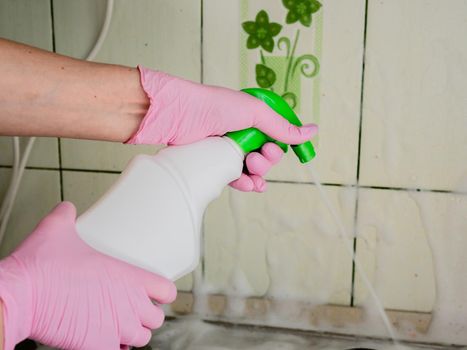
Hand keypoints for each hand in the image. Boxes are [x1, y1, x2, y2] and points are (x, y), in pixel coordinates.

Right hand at [0, 202, 175, 349]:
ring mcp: (116, 328)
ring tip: (119, 325)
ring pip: (142, 338)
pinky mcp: (98, 345)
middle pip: (156, 318)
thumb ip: (66, 216)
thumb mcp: (58, 229)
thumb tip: (66, 209)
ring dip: (132, 333)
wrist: (22, 294)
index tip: (155, 292)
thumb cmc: (42, 265)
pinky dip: (115, 348)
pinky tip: (104, 339)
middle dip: (146, 315)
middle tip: (132, 309)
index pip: (167, 290)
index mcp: (128, 277)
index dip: (162, 292)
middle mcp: (129, 304)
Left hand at [126, 66, 317, 191]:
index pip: (277, 137)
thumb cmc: (215, 106)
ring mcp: (229, 149)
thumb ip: (282, 126)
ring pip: (254, 170)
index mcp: (254, 118)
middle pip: (268, 156)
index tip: (284, 150)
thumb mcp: (255, 112)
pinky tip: (249, 185)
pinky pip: (237, 179)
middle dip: (268, 160)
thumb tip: (313, 131)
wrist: (179, 116)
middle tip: (259, 155)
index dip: (282, 146)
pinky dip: (246, 184)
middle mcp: (243, 133)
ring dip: (258, 174)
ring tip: (250, 167)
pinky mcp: (216, 163)